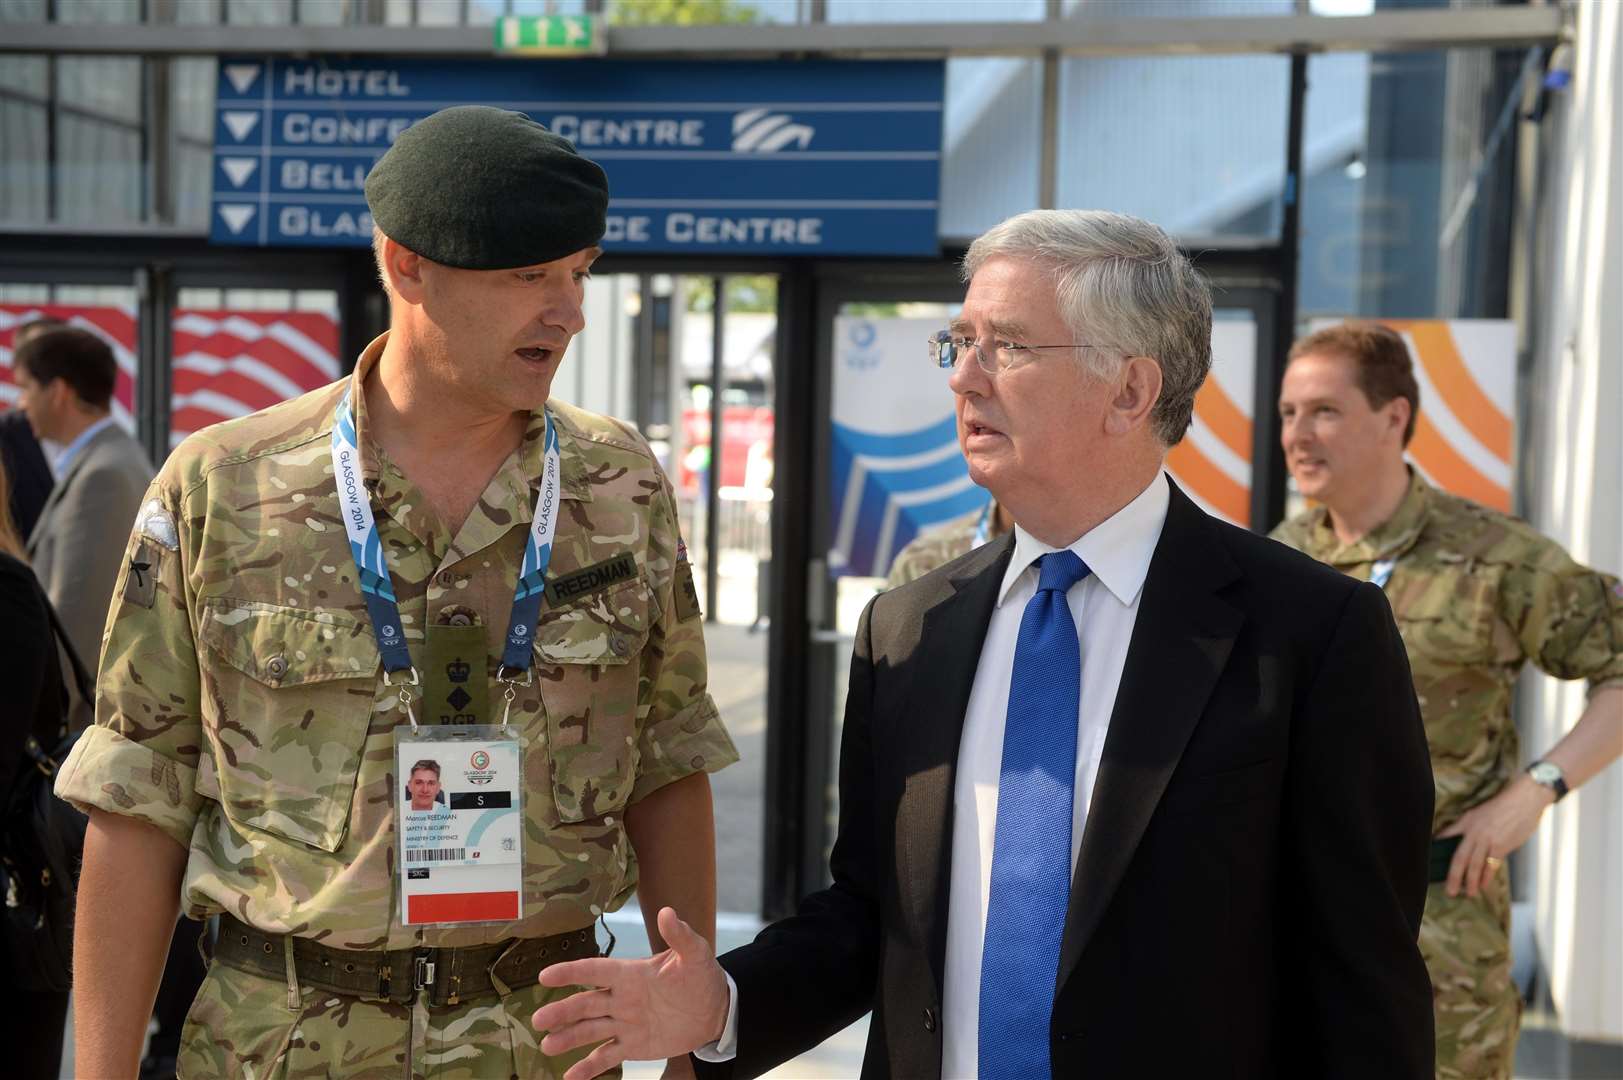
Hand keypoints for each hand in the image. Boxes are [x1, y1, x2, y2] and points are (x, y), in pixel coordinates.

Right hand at [532, 907, 729, 1079]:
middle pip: (585, 1004)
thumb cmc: (702, 976)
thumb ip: (681, 936)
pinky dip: (588, 1067)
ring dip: (568, 1038)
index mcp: (631, 973)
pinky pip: (606, 1056)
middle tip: (539, 1020)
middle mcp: (621, 998)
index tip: (545, 976)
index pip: (595, 971)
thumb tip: (667, 912)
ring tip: (547, 1046)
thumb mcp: (695, 954)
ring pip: (590, 1030)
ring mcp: (624, 1023)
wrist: (715, 1010)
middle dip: (562, 1011)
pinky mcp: (632, 1045)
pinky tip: (569, 1077)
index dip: (571, 972)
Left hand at [1438, 775, 1554, 897]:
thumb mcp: (1480, 811)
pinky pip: (1491, 865)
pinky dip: (1487, 876)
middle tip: (1450, 891)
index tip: (1431, 859)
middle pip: (1460, 858)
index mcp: (1466, 821)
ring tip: (1468, 893)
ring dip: (1471, 881)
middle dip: (1453, 876)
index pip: (1447, 836)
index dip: (1439, 847)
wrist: (1524, 800)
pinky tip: (1483, 884)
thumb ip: (1470, 826)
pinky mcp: (1502, 846)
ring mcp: (1487, 840)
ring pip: (1475, 865)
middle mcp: (1474, 832)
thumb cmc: (1504, 804)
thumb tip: (1463, 839)